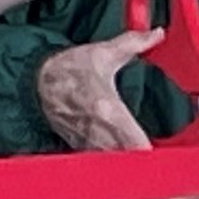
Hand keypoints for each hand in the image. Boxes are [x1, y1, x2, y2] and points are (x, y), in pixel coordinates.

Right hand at [34, 27, 160, 153]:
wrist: (37, 81)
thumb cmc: (69, 68)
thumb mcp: (104, 53)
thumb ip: (134, 44)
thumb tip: (155, 34)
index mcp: (108, 109)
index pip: (136, 142)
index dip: (150, 149)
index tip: (161, 149)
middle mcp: (98, 131)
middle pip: (128, 159)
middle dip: (143, 160)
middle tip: (154, 154)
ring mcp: (87, 141)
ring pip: (113, 164)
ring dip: (126, 162)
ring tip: (138, 157)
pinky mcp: (79, 146)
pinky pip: (99, 161)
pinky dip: (110, 161)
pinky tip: (117, 153)